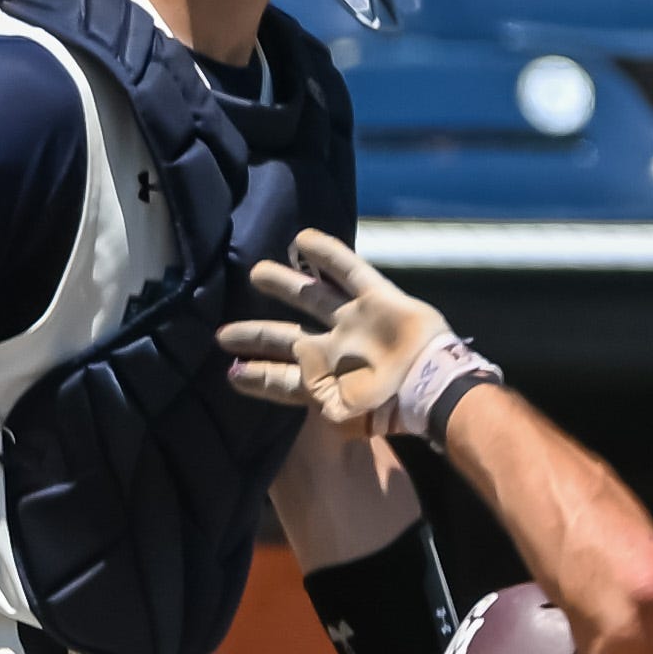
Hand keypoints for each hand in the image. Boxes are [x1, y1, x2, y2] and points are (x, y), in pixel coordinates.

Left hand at [224, 228, 452, 432]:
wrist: (429, 387)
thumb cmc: (383, 407)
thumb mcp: (336, 414)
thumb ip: (292, 392)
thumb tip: (238, 375)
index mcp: (323, 380)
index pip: (281, 377)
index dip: (257, 375)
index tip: (230, 372)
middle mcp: (333, 349)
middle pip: (286, 337)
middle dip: (256, 335)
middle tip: (223, 333)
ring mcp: (354, 322)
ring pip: (312, 297)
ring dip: (284, 284)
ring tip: (256, 272)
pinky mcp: (377, 299)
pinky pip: (349, 270)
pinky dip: (328, 253)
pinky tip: (303, 239)